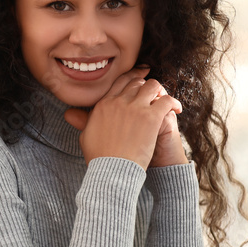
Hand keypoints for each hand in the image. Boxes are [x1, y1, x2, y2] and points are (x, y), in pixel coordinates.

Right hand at [63, 67, 184, 169]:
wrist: (112, 170)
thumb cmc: (99, 157)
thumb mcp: (85, 135)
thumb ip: (82, 120)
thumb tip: (70, 114)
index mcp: (104, 104)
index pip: (120, 82)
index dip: (132, 77)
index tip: (139, 76)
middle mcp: (119, 101)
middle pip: (136, 82)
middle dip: (146, 85)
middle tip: (154, 92)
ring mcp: (135, 108)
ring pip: (153, 86)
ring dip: (160, 91)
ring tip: (165, 100)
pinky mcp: (151, 117)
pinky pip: (166, 100)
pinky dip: (173, 102)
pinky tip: (176, 109)